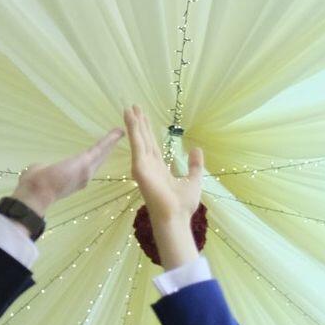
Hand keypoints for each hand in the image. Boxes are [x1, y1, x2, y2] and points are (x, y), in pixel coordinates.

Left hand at [13, 126, 122, 218]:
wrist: (36, 192)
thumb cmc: (34, 184)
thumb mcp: (41, 173)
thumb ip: (45, 169)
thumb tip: (40, 167)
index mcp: (73, 181)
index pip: (87, 168)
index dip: (94, 161)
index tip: (101, 154)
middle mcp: (83, 178)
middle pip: (99, 161)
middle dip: (108, 151)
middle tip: (116, 141)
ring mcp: (86, 170)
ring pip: (102, 154)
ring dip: (111, 144)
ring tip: (119, 134)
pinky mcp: (86, 162)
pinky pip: (100, 148)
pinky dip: (110, 139)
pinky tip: (118, 131)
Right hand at [124, 105, 203, 224]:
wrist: (176, 217)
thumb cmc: (183, 205)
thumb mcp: (194, 179)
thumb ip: (194, 165)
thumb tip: (196, 149)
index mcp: (159, 169)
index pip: (151, 145)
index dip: (147, 131)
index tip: (143, 117)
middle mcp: (148, 166)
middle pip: (143, 139)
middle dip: (138, 124)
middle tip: (133, 107)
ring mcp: (142, 167)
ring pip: (138, 140)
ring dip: (133, 124)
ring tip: (128, 108)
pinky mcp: (140, 168)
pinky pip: (137, 145)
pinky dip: (134, 131)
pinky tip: (131, 118)